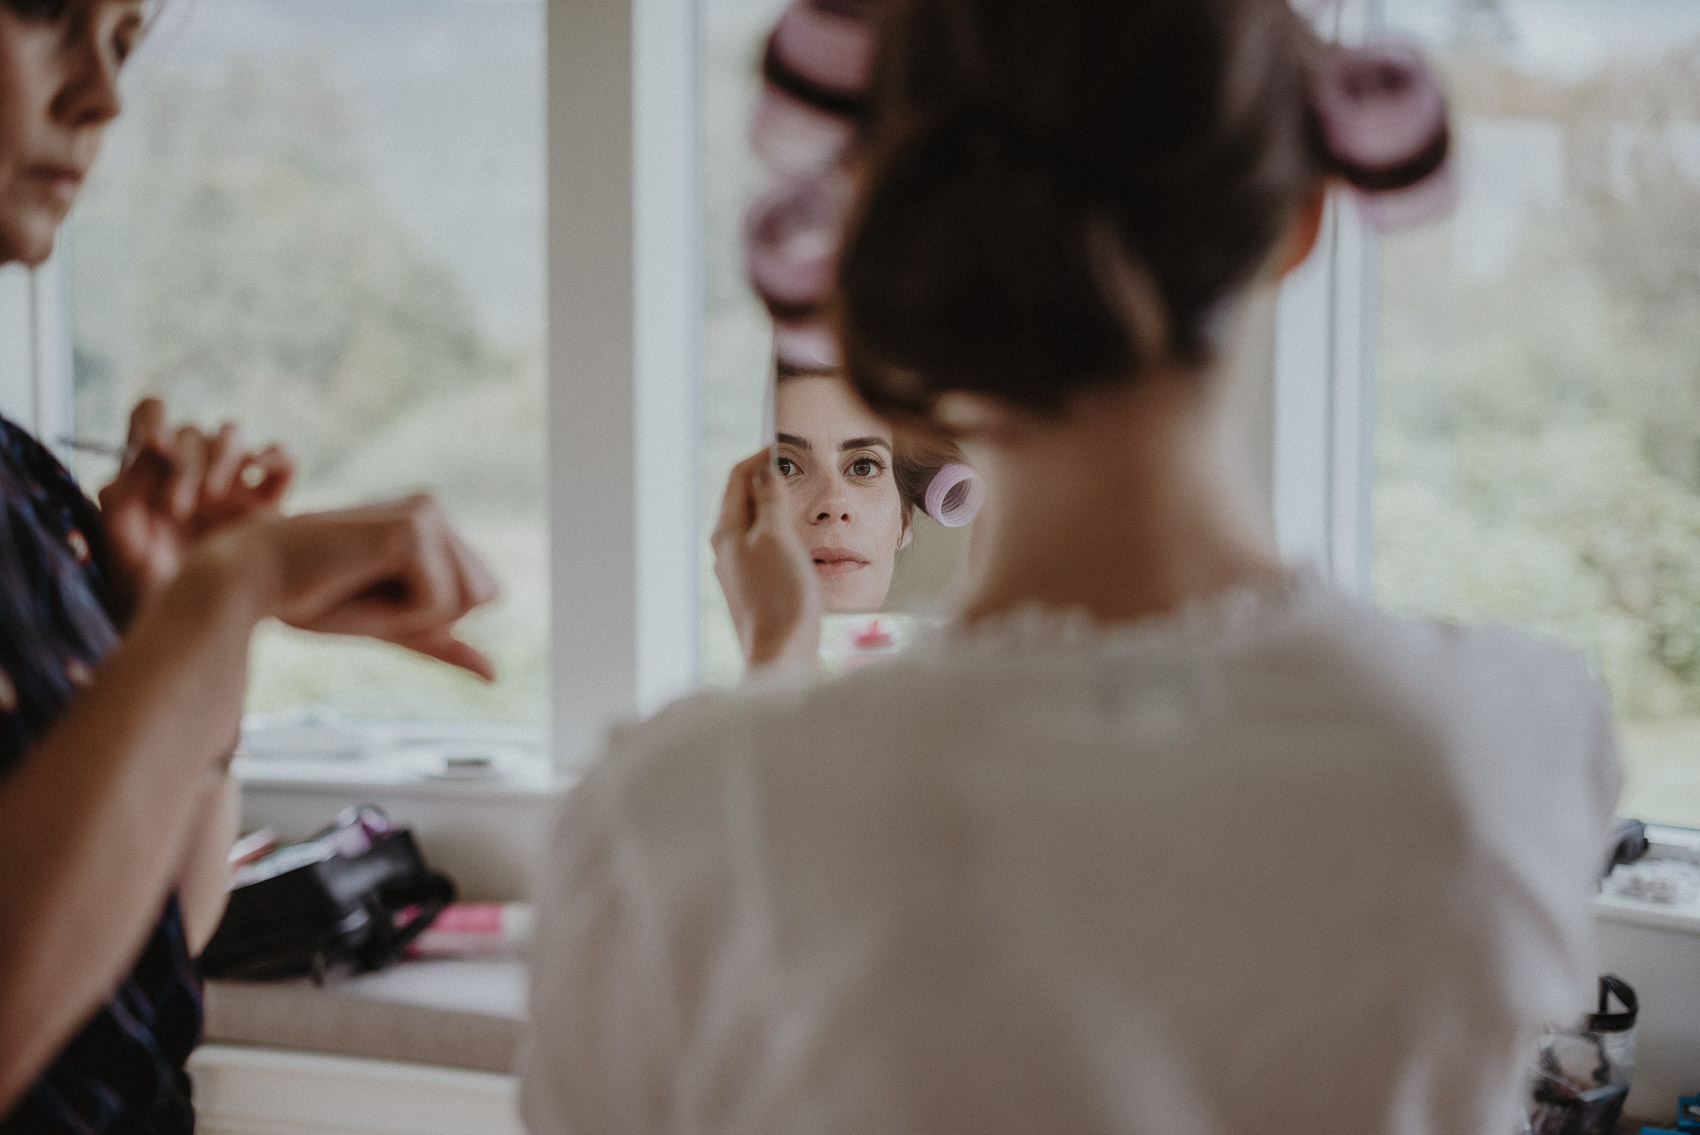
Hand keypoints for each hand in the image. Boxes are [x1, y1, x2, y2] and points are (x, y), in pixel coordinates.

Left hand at [98, 399, 293, 608]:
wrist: (198, 623)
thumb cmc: (152, 589)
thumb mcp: (121, 545)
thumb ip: (121, 496)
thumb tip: (150, 454)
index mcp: (150, 472)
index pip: (151, 415)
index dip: (152, 420)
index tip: (152, 450)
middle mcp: (191, 470)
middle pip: (192, 432)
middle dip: (184, 464)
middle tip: (177, 507)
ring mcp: (232, 482)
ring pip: (233, 435)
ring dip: (221, 456)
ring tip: (213, 498)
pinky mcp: (269, 500)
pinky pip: (282, 459)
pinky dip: (274, 454)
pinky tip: (259, 472)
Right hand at [218, 494, 499, 679]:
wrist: (247, 581)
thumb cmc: (310, 599)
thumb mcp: (391, 625)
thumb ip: (442, 641)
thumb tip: (496, 675)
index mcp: (433, 522)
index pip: (483, 594)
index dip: (431, 616)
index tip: (374, 594)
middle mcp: (434, 507)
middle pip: (485, 596)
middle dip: (430, 615)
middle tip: (365, 592)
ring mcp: (426, 511)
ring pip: (469, 599)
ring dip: (414, 614)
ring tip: (359, 584)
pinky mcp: (413, 528)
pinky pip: (440, 602)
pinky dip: (402, 613)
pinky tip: (355, 580)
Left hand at [712, 449, 819, 672]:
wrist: (782, 654)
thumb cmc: (781, 597)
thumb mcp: (778, 538)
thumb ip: (771, 501)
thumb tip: (764, 473)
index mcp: (726, 532)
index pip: (737, 479)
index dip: (759, 457)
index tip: (783, 447)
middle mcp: (726, 549)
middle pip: (743, 500)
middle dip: (767, 480)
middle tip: (794, 468)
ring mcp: (738, 570)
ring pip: (753, 524)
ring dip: (774, 506)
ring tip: (798, 498)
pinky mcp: (753, 589)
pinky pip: (762, 547)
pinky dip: (778, 532)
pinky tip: (797, 540)